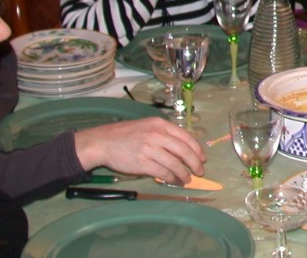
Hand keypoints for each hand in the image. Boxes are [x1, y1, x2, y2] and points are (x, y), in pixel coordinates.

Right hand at [73, 117, 206, 184]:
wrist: (104, 142)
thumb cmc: (126, 134)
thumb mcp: (148, 126)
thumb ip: (164, 134)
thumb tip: (182, 149)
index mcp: (161, 124)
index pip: (186, 137)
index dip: (197, 149)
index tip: (202, 158)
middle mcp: (157, 135)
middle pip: (184, 151)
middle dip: (195, 163)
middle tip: (200, 171)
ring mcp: (150, 149)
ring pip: (175, 164)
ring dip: (184, 174)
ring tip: (187, 179)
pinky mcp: (142, 163)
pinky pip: (163, 172)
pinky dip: (171, 178)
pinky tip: (174, 181)